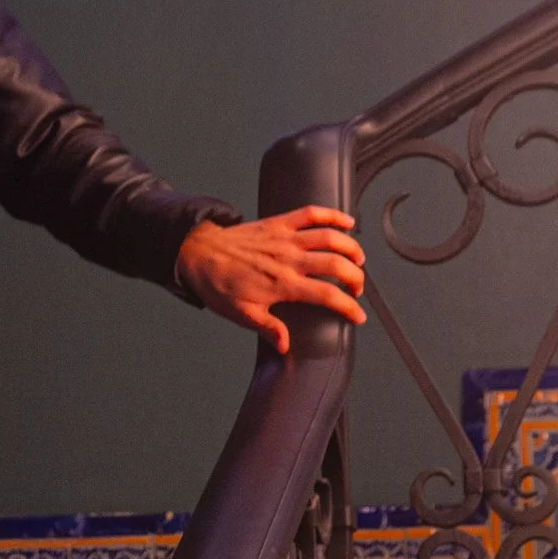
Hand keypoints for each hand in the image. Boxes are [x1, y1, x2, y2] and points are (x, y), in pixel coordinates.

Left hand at [178, 207, 364, 355]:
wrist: (199, 253)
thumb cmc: (219, 284)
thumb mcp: (241, 314)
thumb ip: (267, 328)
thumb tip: (285, 345)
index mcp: (282, 284)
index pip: (327, 295)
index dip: (348, 307)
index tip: (358, 316)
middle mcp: (289, 259)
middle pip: (336, 264)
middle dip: (355, 277)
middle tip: (357, 289)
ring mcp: (285, 238)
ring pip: (329, 236)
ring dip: (351, 247)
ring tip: (358, 260)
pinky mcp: (279, 223)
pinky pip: (311, 213)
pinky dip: (332, 215)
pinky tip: (346, 223)